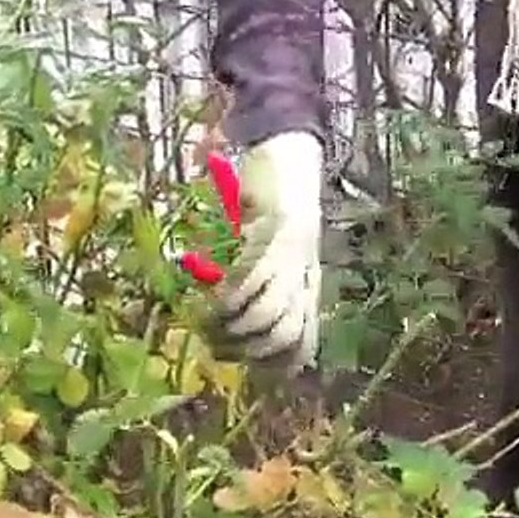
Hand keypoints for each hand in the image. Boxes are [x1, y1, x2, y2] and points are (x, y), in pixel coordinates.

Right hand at [208, 131, 322, 372]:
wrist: (290, 150)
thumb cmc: (277, 199)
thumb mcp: (276, 244)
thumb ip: (263, 279)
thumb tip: (230, 317)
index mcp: (307, 283)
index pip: (304, 343)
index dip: (278, 366)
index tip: (248, 367)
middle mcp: (304, 274)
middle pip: (285, 335)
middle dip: (249, 352)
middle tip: (218, 346)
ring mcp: (292, 256)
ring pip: (270, 315)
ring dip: (236, 327)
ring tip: (211, 322)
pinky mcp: (275, 234)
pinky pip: (253, 279)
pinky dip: (231, 295)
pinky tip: (216, 298)